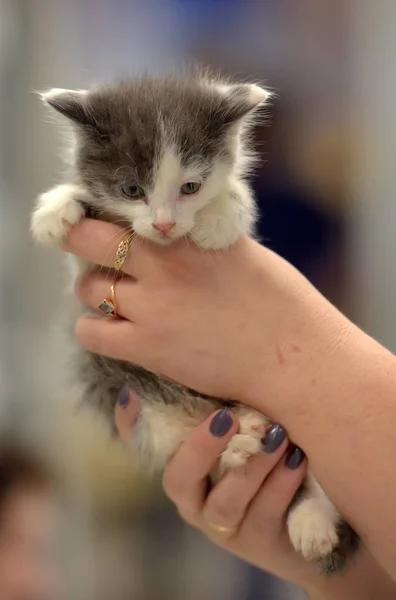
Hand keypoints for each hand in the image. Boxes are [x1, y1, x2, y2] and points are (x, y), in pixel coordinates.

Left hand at [67, 219, 353, 414]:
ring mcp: (151, 307)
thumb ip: (197, 241)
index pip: (123, 209)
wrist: (292, 356)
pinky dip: (95, 329)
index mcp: (188, 234)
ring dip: (95, 291)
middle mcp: (162, 264)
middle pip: (88, 238)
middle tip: (91, 252)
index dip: (101, 212)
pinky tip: (116, 329)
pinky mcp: (147, 347)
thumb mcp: (238, 251)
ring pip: (86, 289)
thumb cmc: (278, 302)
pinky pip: (90, 333)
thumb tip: (172, 235)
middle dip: (81, 241)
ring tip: (117, 299)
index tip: (97, 218)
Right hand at [114, 395, 395, 599]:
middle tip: (225, 418)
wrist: (319, 513)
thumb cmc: (274, 450)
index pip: (145, 447)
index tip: (131, 394)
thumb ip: (228, 403)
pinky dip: (280, 484)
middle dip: (200, 448)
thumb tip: (220, 354)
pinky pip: (264, 516)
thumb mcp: (249, 425)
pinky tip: (297, 459)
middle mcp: (195, 498)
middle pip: (178, 479)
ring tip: (277, 436)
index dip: (131, 424)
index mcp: (185, 464)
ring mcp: (224, 526)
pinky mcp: (258, 544)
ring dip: (250, 467)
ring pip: (224, 503)